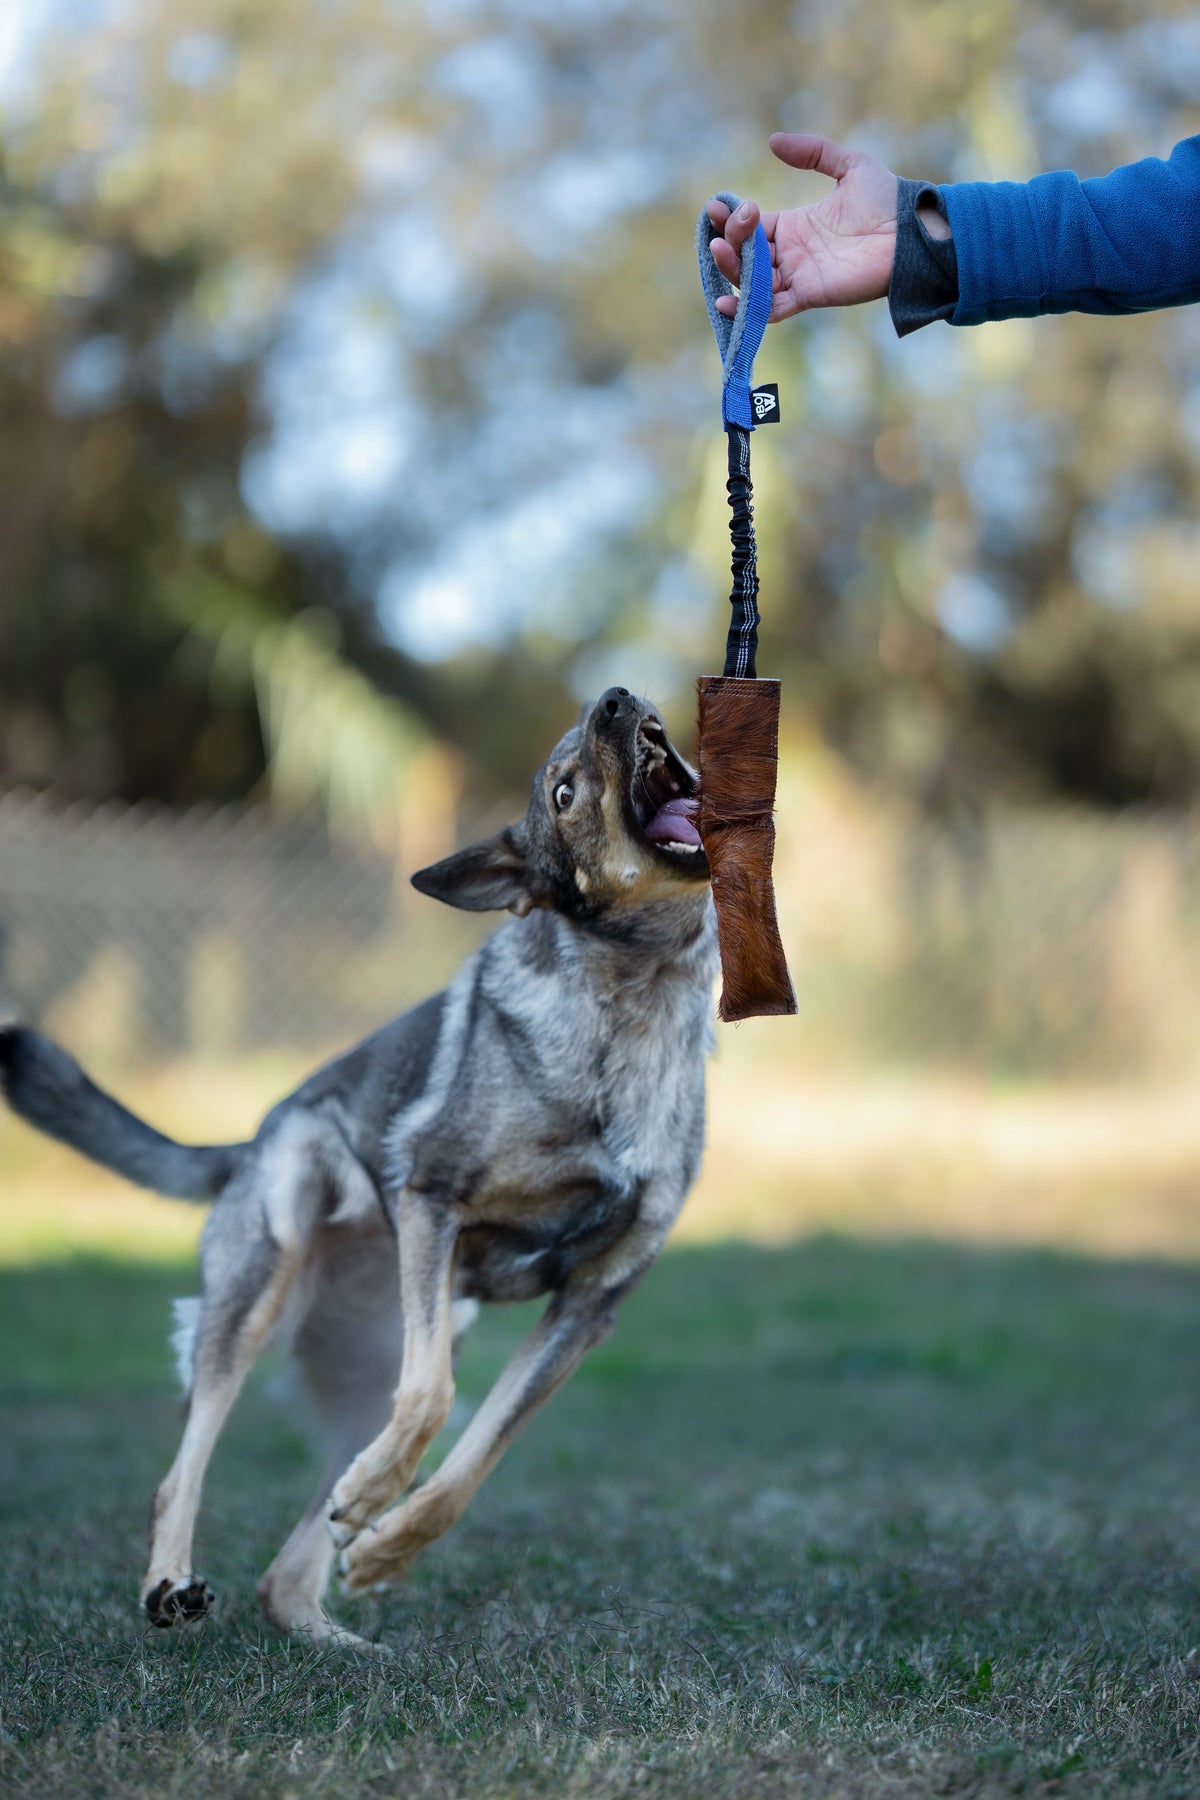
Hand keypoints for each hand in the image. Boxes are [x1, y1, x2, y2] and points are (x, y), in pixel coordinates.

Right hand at [707, 133, 899, 320]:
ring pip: (751, 281)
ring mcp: (797, 276)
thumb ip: (813, 151)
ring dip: (730, 268)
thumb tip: (773, 141)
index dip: (730, 219)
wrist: (910, 232)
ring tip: (719, 250)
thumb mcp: (849, 165)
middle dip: (729, 239)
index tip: (715, 206)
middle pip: (745, 254)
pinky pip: (770, 309)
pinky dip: (746, 310)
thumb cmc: (887, 200)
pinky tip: (725, 300)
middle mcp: (790, 253)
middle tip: (733, 221)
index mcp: (794, 225)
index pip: (750, 227)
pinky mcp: (808, 295)